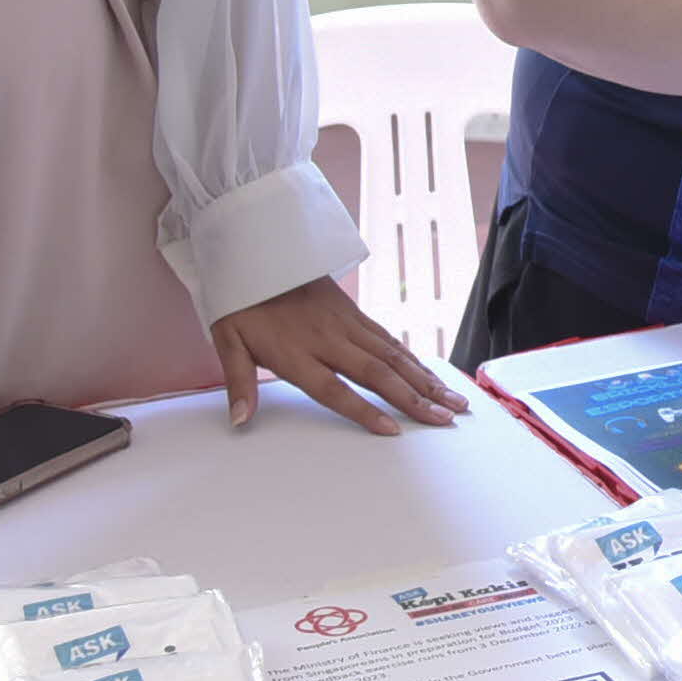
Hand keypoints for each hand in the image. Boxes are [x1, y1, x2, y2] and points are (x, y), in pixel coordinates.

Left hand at [211, 279, 472, 436]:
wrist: (259, 250)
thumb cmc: (242, 301)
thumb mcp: (228, 341)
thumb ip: (238, 383)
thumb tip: (240, 421)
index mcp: (297, 353)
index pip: (335, 389)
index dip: (364, 410)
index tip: (393, 430)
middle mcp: (329, 340)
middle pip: (378, 373)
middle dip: (415, 398)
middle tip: (445, 420)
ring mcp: (346, 324)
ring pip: (394, 355)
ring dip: (425, 380)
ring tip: (453, 400)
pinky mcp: (354, 313)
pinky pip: (389, 339)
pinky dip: (414, 359)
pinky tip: (431, 375)